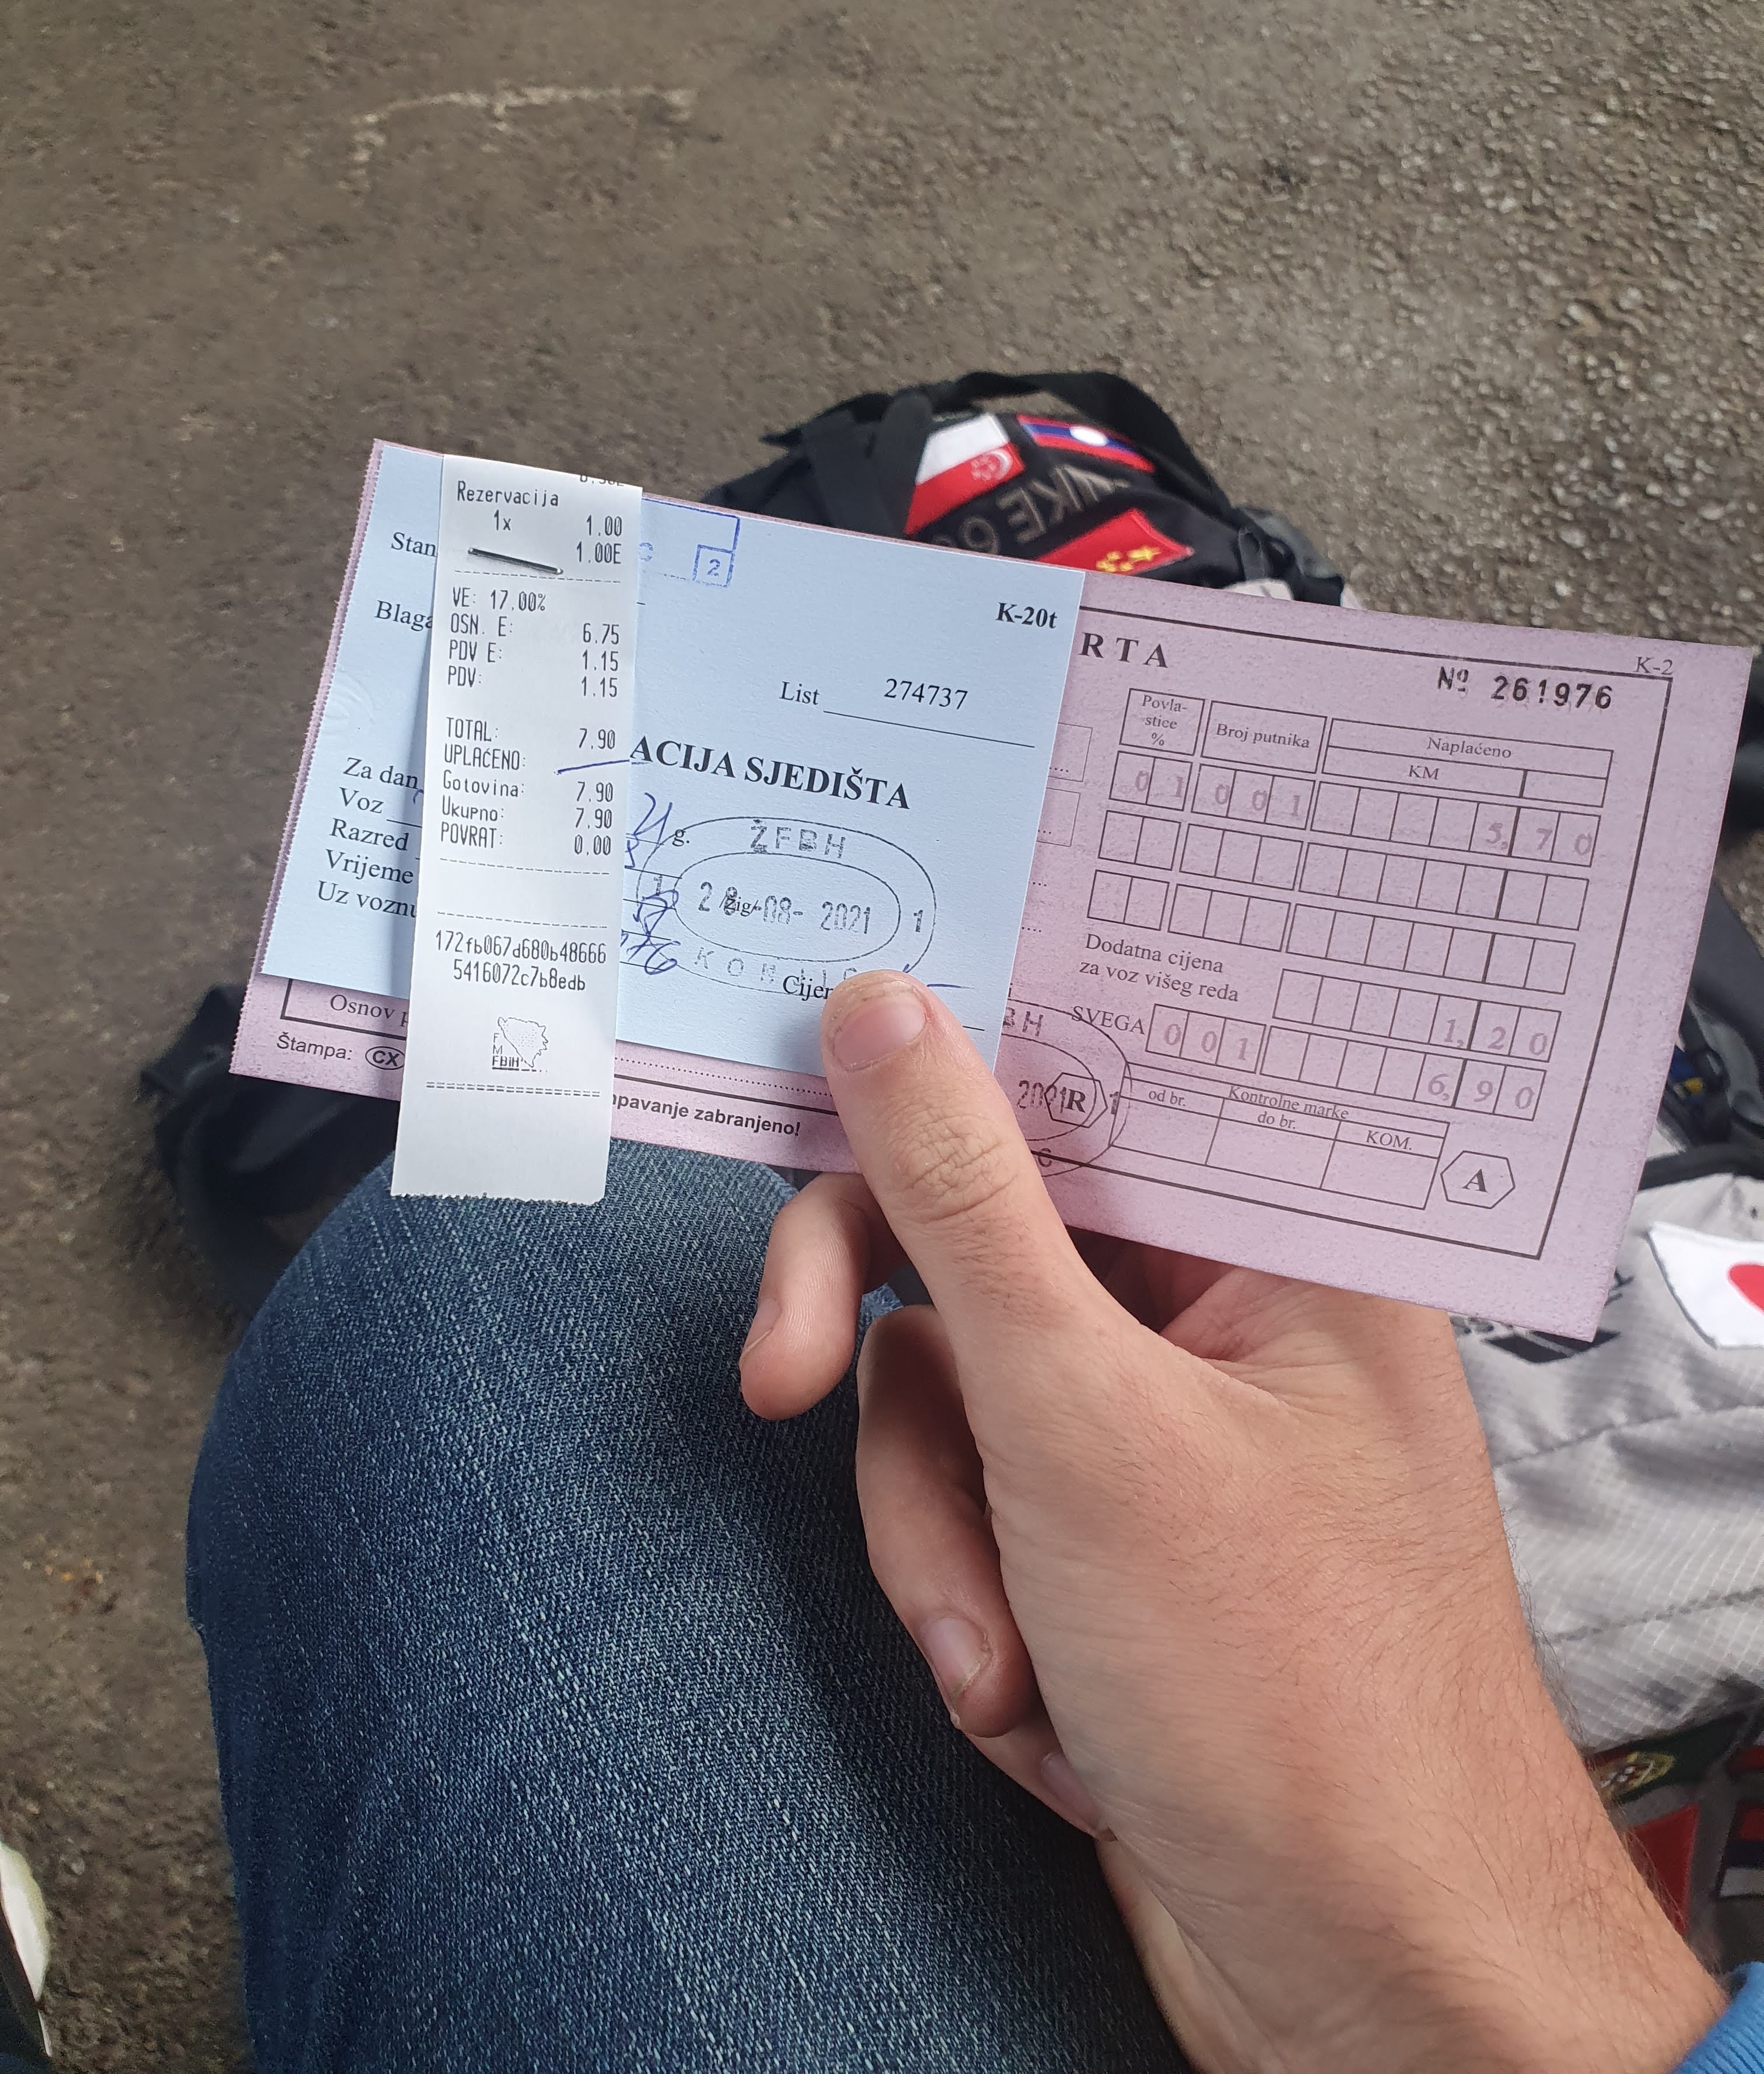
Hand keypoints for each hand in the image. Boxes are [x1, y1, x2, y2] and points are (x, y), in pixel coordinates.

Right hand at [739, 973, 1724, 2073]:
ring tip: (1014, 1661)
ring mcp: (1165, 1440)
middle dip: (887, 1360)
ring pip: (948, 1397)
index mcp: (1278, 1239)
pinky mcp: (1114, 1550)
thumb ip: (965, 1201)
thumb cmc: (1299, 1709)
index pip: (1076, 1075)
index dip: (930, 1073)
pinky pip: (971, 1510)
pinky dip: (976, 1611)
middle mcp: (1228, 1319)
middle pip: (978, 1240)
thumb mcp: (1084, 1419)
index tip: (797, 1079)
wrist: (1366, 1993)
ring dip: (942, 1541)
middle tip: (773, 1376)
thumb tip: (886, 1014)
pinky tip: (1052, 1714)